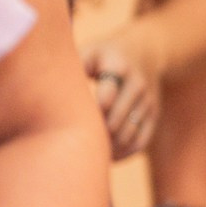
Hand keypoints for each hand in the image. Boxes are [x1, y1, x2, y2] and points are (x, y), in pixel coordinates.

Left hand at [82, 33, 164, 160]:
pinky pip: (141, 140)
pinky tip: (108, 155)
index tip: (81, 115)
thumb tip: (52, 91)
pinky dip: (125, 152)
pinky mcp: (153, 115)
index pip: (108, 90)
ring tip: (90, 149)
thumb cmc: (104, 56)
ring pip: (130, 131)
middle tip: (78, 139)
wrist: (144, 52)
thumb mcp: (90, 51)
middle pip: (118, 115)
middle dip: (99, 130)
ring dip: (110, 145)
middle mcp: (137, 83)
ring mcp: (147, 101)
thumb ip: (73, 68)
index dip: (94, 106)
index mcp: (118, 65)